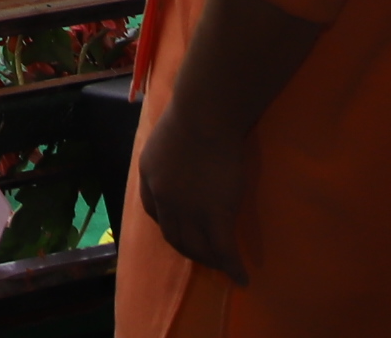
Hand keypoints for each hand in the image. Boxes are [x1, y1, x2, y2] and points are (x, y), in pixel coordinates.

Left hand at [136, 100, 257, 283]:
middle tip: (204, 256)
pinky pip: (223, 250)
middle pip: (173, 235)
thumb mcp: (166, 134)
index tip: (181, 230)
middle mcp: (163, 199)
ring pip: (196, 247)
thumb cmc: (191, 113)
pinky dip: (231, 267)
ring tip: (222, 267)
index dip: (168, 224)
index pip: (153, 212)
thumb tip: (183, 154)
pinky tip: (242, 277)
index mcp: (149, 176)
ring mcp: (188, 210)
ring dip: (209, 260)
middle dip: (188, 249)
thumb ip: (169, 152)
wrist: (205, 114)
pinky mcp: (215, 214)